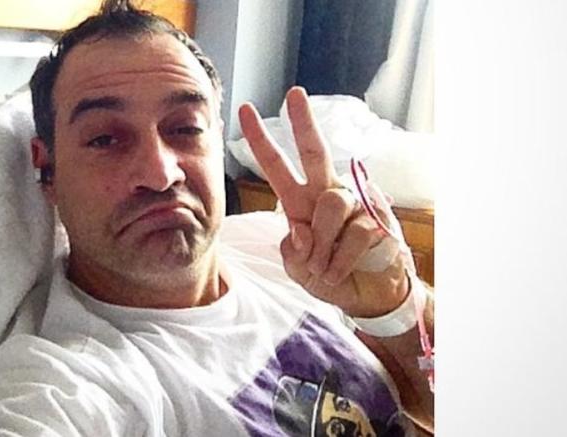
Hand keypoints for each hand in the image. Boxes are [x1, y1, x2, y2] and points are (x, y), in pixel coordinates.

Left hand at [238, 87, 408, 317]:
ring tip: (324, 267)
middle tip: (294, 94)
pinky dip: (340, 261)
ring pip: (330, 204)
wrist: (369, 295)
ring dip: (322, 244)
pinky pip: (353, 234)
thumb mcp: (299, 268)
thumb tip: (300, 232)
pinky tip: (341, 272)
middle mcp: (328, 193)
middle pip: (315, 152)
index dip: (261, 142)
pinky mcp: (378, 218)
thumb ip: (293, 250)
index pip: (278, 167)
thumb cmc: (332, 274)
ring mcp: (355, 203)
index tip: (245, 111)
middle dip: (303, 122)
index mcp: (302, 201)